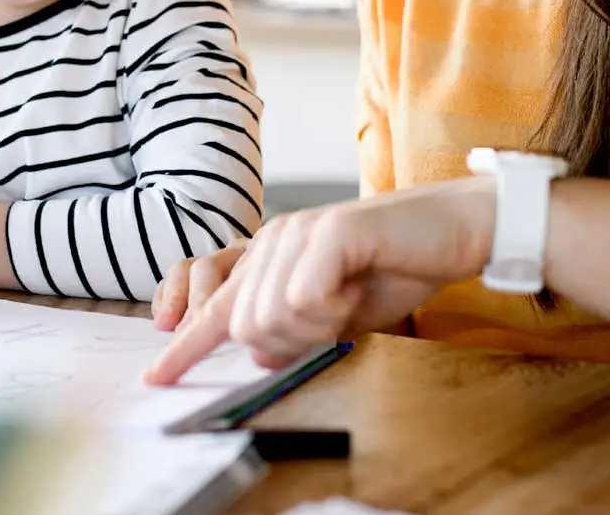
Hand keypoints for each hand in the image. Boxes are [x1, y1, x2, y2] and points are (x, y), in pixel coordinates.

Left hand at [143, 178, 496, 384]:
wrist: (453, 231)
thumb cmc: (396, 269)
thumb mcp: (335, 315)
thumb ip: (292, 333)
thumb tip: (258, 353)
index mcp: (269, 257)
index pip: (214, 306)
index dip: (184, 347)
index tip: (156, 379)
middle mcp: (273, 239)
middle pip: (243, 326)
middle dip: (289, 342)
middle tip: (335, 318)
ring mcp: (296, 231)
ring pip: (269, 317)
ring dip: (316, 327)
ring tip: (349, 297)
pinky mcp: (327, 232)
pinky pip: (305, 300)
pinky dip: (335, 310)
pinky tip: (357, 286)